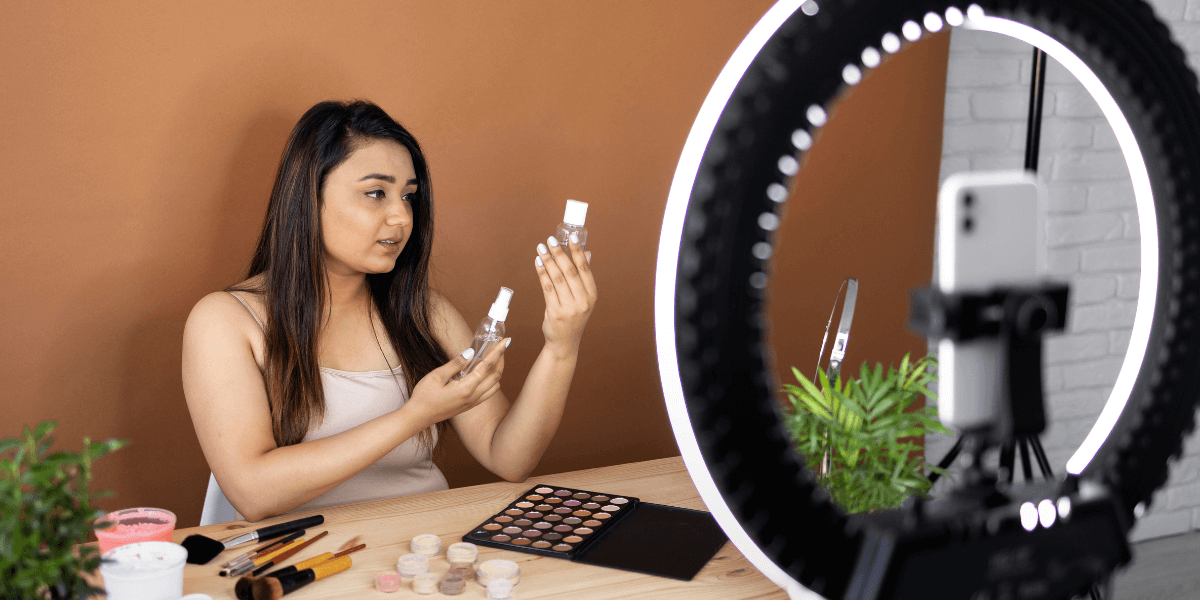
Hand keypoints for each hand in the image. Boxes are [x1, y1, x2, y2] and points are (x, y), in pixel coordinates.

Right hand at [407, 340, 508, 423]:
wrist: (418, 417)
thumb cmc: (424, 396)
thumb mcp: (437, 376)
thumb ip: (456, 364)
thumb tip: (471, 352)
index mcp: (467, 388)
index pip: (488, 366)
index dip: (498, 352)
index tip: (505, 341)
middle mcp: (474, 397)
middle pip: (496, 376)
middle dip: (501, 359)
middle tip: (501, 346)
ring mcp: (473, 403)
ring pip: (495, 386)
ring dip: (497, 371)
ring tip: (494, 358)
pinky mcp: (470, 406)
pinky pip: (488, 393)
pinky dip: (492, 381)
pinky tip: (484, 373)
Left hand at [535, 233, 596, 354]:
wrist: (565, 342)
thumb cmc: (574, 316)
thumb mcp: (584, 298)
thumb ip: (584, 277)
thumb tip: (587, 253)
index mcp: (592, 295)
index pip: (584, 268)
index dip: (578, 251)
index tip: (572, 236)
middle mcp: (583, 301)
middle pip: (569, 271)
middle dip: (559, 253)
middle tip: (550, 240)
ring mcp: (569, 308)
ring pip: (557, 278)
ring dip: (548, 261)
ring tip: (541, 248)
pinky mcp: (555, 313)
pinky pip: (547, 288)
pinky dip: (542, 273)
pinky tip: (538, 262)